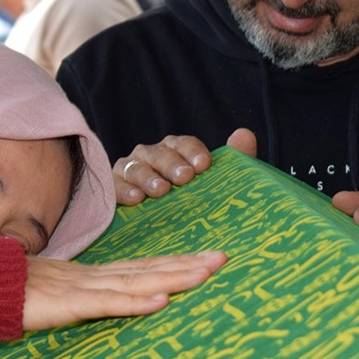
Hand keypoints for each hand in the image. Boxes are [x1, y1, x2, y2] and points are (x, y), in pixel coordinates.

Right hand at [24, 250, 226, 330]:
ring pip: (136, 282)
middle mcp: (91, 277)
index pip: (138, 269)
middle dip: (186, 264)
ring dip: (173, 276)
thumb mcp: (47, 300)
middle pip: (146, 269)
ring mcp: (81, 287)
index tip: (205, 260)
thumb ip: (70, 303)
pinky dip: (137, 300)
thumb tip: (89, 308)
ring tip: (206, 273)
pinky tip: (162, 299)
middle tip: (223, 258)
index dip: (172, 263)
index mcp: (87, 278)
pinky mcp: (68, 303)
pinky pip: (108, 303)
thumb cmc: (3, 296)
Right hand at [114, 128, 256, 204]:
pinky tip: (136, 199)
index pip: (184, 143)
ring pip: (136, 167)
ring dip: (148, 178)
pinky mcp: (113, 187)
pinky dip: (124, 191)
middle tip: (185, 178)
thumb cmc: (190, 199)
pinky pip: (116, 185)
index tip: (204, 165)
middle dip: (172, 164)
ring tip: (161, 190)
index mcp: (175, 150)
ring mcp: (129, 169)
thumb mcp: (213, 182)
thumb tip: (244, 134)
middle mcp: (151, 155)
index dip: (193, 151)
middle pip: (160, 153)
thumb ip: (233, 158)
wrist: (160, 225)